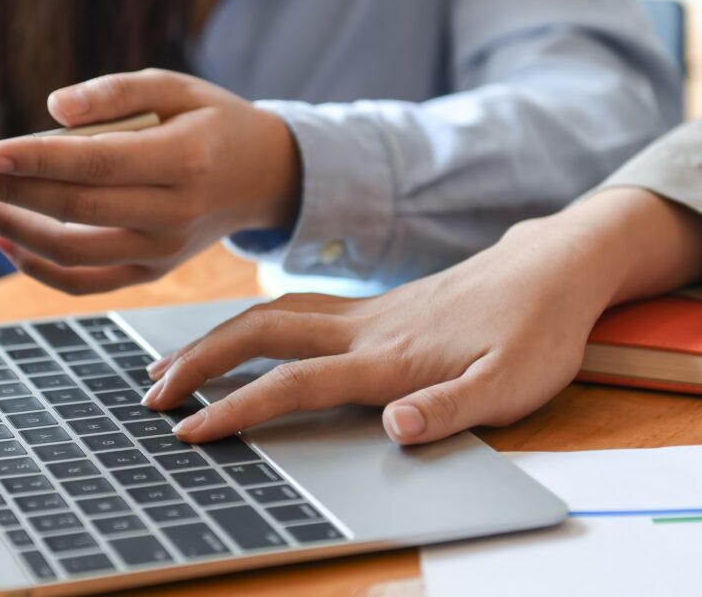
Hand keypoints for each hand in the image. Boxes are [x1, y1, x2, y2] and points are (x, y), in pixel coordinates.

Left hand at [0, 69, 299, 293]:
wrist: (262, 176)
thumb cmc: (212, 121)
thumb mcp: (177, 86)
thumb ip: (116, 93)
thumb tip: (51, 110)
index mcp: (188, 159)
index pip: (99, 163)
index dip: (37, 161)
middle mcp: (177, 212)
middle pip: (78, 210)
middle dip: (9, 194)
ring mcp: (164, 250)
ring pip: (73, 252)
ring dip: (12, 231)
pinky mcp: (152, 269)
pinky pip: (86, 281)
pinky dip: (39, 268)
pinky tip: (3, 241)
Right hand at [142, 216, 628, 444]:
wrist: (548, 270)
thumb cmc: (534, 334)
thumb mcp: (511, 387)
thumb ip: (451, 409)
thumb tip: (392, 426)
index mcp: (387, 358)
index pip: (294, 384)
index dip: (237, 408)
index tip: (189, 431)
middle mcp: (362, 329)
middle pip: (260, 334)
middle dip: (200, 361)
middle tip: (153, 393)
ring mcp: (363, 312)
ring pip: (269, 314)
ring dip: (216, 339)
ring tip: (176, 363)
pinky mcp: (370, 306)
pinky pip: (293, 307)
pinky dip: (251, 321)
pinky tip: (242, 333)